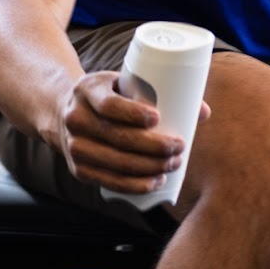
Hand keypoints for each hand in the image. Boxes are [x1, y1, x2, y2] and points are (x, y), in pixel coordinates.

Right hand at [54, 71, 211, 192]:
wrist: (65, 112)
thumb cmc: (108, 96)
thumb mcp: (123, 84)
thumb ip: (160, 92)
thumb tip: (204, 111)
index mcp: (87, 90)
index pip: (108, 105)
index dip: (133, 113)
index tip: (158, 118)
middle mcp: (75, 118)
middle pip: (117, 137)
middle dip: (153, 146)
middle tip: (179, 147)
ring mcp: (74, 146)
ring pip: (115, 162)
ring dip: (148, 168)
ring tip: (173, 164)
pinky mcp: (78, 169)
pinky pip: (108, 181)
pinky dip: (133, 185)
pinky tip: (154, 182)